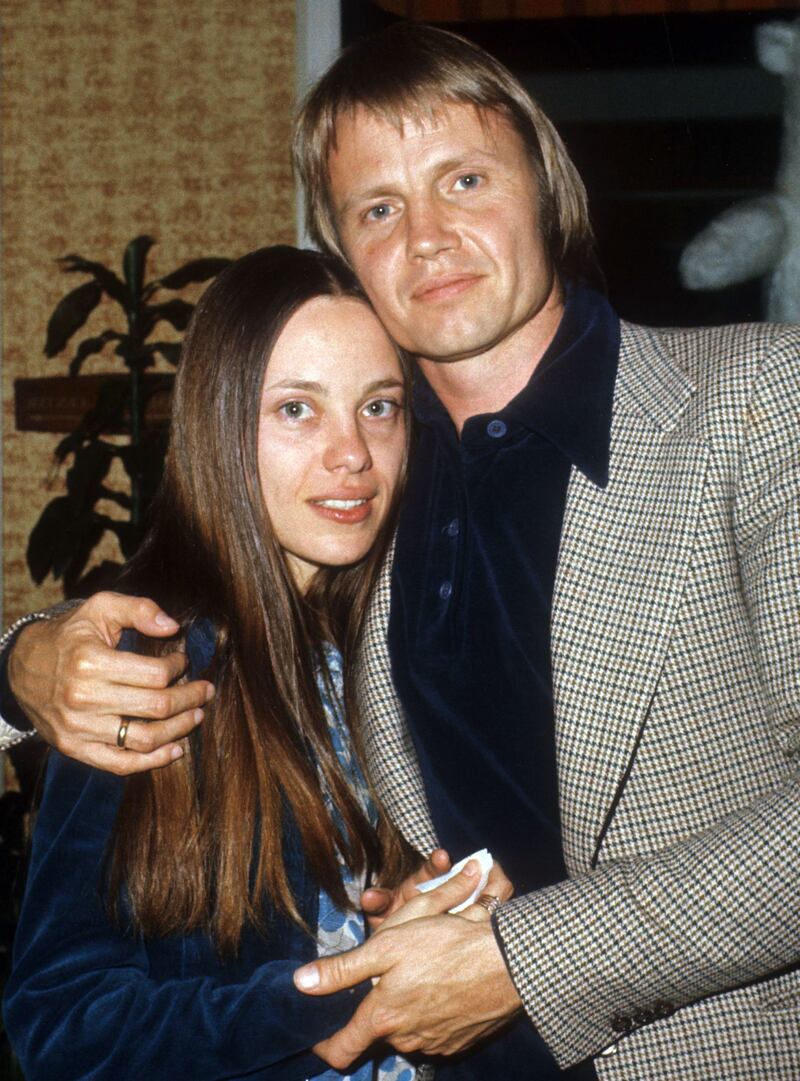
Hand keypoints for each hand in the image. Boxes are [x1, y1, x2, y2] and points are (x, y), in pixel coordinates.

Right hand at [8, 593, 212, 773]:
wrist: (21, 668)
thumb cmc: (69, 635)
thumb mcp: (99, 608)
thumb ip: (138, 609)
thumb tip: (173, 626)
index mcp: (90, 662)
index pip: (155, 674)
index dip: (178, 667)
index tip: (184, 661)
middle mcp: (83, 698)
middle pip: (155, 707)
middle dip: (189, 699)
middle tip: (205, 691)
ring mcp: (78, 728)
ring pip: (144, 738)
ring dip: (179, 730)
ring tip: (197, 716)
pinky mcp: (75, 748)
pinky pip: (120, 764)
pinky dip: (153, 761)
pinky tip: (175, 749)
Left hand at [301, 863, 520, 1066]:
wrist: (506, 963)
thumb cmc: (445, 946)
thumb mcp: (388, 945)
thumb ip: (343, 969)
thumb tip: (301, 983)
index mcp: (383, 1016)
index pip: (343, 1047)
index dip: (325, 1045)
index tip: (316, 1038)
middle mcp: (405, 1038)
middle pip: (378, 1030)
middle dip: (379, 1008)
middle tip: (389, 975)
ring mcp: (434, 1043)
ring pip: (407, 1030)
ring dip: (408, 1009)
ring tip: (422, 974)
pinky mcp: (459, 1042)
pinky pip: (434, 1032)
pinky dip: (433, 1013)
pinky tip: (444, 985)